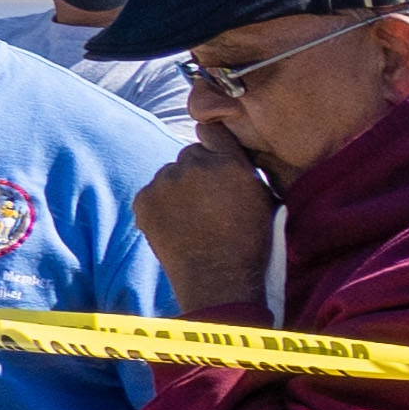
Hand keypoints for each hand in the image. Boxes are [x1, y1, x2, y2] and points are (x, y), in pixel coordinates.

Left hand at [132, 140, 278, 314]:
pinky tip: (177, 225)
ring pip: (170, 174)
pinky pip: (152, 192)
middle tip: (207, 201)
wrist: (218, 280)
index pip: (212, 130)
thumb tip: (225, 152)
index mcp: (230, 164)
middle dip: (197, 171)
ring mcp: (166, 181)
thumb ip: (243, 170)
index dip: (213, 142)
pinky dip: (160, 205)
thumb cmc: (250, 244)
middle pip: (190, 154)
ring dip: (178, 188)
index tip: (214, 155)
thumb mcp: (263, 201)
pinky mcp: (144, 199)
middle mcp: (196, 165)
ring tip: (192, 218)